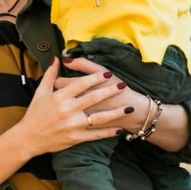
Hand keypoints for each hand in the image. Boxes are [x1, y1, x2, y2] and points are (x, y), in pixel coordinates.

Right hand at [18, 58, 126, 155]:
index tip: (107, 74)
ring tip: (128, 108)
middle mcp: (66, 110)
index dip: (95, 78)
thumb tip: (57, 59)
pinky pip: (95, 135)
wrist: (28, 138)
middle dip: (109, 91)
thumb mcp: (40, 92)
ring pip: (98, 118)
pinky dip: (109, 132)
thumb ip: (50, 75)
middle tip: (122, 85)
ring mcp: (72, 125)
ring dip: (115, 113)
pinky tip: (120, 129)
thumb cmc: (34, 114)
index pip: (80, 84)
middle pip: (93, 98)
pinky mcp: (75, 138)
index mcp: (58, 97)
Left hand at [61, 55, 190, 150]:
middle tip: (58, 92)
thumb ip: (84, 65)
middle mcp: (78, 104)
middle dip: (56, 94)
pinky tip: (69, 114)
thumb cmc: (118, 89)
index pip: (59, 82)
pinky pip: (70, 123)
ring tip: (62, 102)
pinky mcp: (84, 130)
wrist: (134, 112)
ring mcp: (80, 119)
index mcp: (81, 88)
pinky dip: (68, 119)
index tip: (59, 80)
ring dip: (60, 107)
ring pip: (61, 111)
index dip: (58, 80)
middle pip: (58, 97)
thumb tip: (66, 59)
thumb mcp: (103, 73)